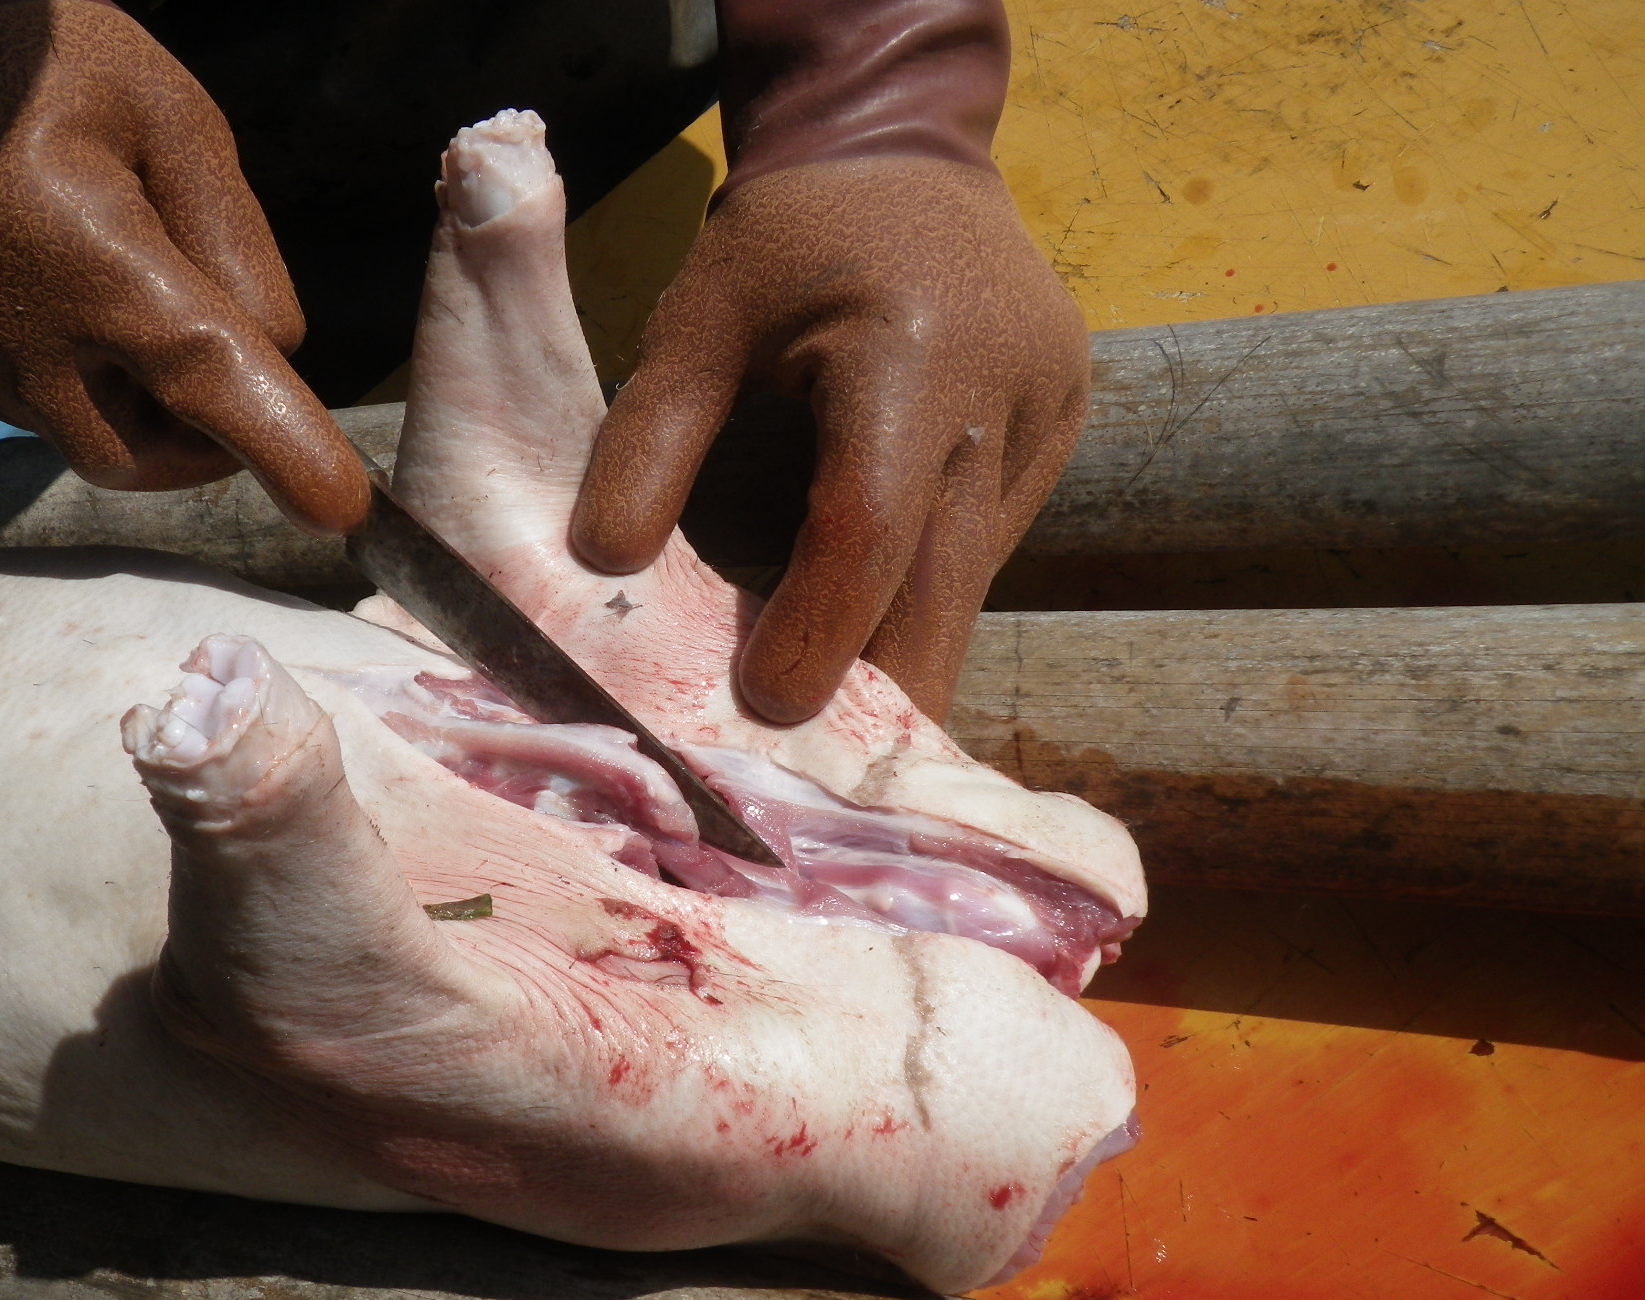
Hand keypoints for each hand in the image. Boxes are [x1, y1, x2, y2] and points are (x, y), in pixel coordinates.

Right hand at [0, 0, 367, 530]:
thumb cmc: (59, 74)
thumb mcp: (182, 125)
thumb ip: (239, 252)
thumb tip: (273, 360)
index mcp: (90, 255)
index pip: (201, 377)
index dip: (278, 446)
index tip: (338, 507)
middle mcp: (15, 328)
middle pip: (142, 454)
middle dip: (203, 442)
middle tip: (229, 374)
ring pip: (90, 437)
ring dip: (135, 402)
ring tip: (121, 293)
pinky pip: (36, 409)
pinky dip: (76, 378)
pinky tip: (61, 295)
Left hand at [571, 156, 1087, 722]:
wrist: (905, 154)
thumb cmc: (785, 240)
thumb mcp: (697, 317)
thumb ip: (648, 436)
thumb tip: (600, 568)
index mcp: (911, 347)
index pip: (869, 521)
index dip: (815, 626)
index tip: (764, 707)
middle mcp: (1004, 390)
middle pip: (947, 582)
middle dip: (887, 690)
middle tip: (826, 784)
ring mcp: (1049, 416)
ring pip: (973, 578)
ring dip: (907, 650)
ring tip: (841, 733)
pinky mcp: (1059, 435)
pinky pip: (986, 547)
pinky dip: (925, 597)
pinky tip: (876, 641)